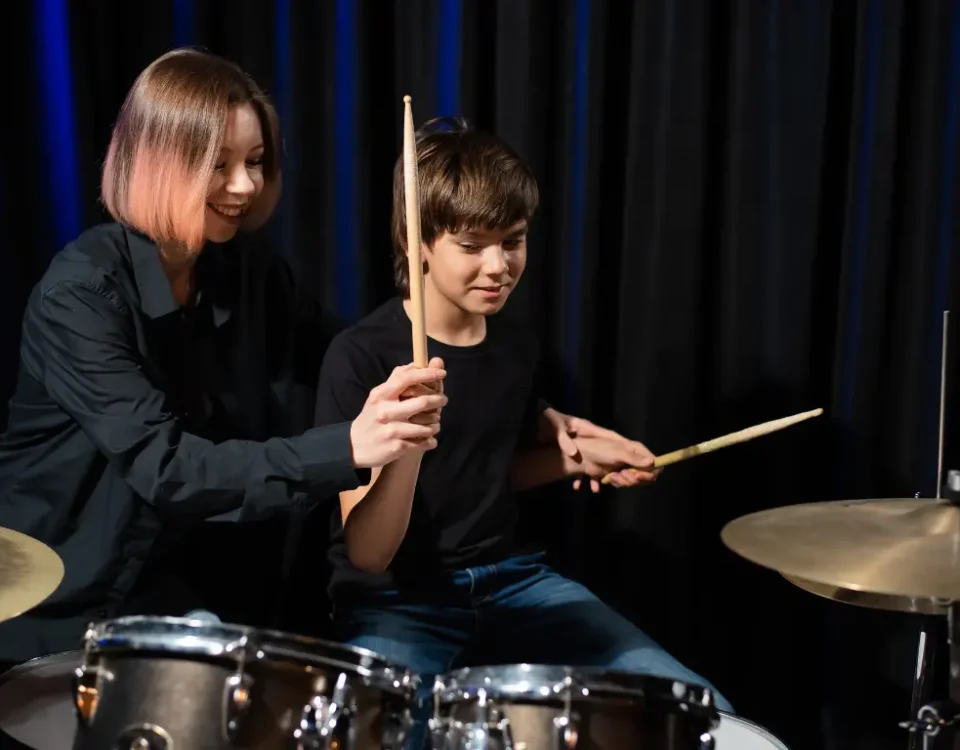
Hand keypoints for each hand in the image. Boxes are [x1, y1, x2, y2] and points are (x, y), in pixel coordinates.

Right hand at [350, 363, 447, 467]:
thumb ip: (397, 379)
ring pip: (427, 426)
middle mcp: (385, 411)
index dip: (427, 374)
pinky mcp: (396, 447)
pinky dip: (430, 440)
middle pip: (422, 402)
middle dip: (438, 400)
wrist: (354, 446)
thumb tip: (417, 363)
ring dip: (435, 424)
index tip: (442, 373)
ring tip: (434, 424)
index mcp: (381, 395)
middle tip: (443, 400)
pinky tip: (428, 439)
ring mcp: (391, 430)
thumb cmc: (372, 416)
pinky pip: (423, 442)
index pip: (407, 379)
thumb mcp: (378, 396)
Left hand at [543, 409, 658, 491]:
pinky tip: (582, 488)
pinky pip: (587, 469)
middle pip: (615, 455)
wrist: (537, 422)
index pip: (618, 439)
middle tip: (623, 480)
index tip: (646, 461)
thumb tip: (572, 453)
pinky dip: (586, 479)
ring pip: (602, 465)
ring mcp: (586, 448)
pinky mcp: (577, 455)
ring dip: (603, 477)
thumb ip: (563, 439)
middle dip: (622, 468)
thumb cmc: (549, 420)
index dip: (633, 450)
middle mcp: (593, 440)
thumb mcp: (556, 427)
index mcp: (593, 431)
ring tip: (601, 487)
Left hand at [566, 434, 659, 490]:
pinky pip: (622, 483)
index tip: (638, 476)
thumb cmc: (598, 449)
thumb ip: (634, 459)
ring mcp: (625, 467)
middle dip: (633, 479)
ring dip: (622, 481)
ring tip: (611, 476)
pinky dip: (615, 483)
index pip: (653, 464)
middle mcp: (633, 458)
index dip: (649, 473)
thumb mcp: (617, 452)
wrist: (580, 456)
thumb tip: (652, 462)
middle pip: (644, 476)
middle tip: (622, 475)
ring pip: (632, 482)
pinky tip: (606, 480)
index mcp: (636, 450)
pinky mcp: (616, 474)